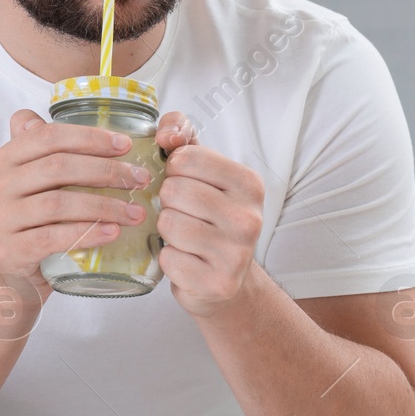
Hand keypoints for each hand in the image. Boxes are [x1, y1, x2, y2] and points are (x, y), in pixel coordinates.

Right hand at [0, 109, 153, 286]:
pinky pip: (52, 238)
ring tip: (135, 212)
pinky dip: (86, 234)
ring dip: (103, 206)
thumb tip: (107, 130)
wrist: (12, 268)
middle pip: (57, 167)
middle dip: (105, 171)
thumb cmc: (35, 216)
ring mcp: (3, 218)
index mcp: (8, 157)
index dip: (90, 137)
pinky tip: (112, 232)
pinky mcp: (11, 250)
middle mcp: (0, 184)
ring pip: (57, 203)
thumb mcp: (39, 179)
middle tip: (140, 179)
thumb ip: (55, 149)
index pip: (49, 136)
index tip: (126, 145)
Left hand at [154, 111, 265, 317]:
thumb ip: (182, 135)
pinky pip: (168, 259)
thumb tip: (166, 132)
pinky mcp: (217, 283)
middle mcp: (248, 218)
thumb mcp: (202, 171)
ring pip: (169, 225)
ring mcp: (236, 253)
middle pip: (174, 191)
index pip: (186, 158)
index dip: (173, 170)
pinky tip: (186, 259)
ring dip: (166, 231)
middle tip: (183, 213)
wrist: (226, 280)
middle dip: (168, 202)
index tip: (184, 182)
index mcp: (249, 183)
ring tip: (184, 236)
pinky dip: (168, 259)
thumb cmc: (209, 217)